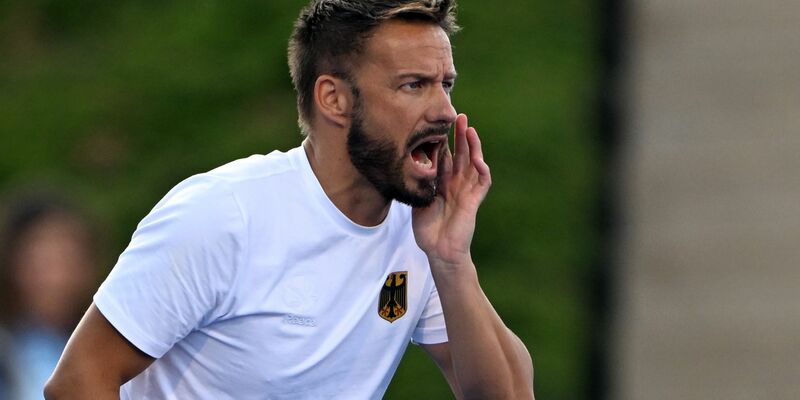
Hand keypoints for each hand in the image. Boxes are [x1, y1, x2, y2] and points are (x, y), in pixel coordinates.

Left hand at [412, 113, 490, 266]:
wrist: (439, 251)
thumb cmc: (428, 231)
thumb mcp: (418, 201)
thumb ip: (418, 184)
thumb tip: (407, 165)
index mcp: (442, 184)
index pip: (445, 157)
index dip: (443, 140)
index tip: (437, 123)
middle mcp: (456, 184)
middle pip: (461, 154)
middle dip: (460, 135)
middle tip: (458, 116)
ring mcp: (466, 191)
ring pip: (473, 163)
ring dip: (473, 145)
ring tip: (469, 128)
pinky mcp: (474, 200)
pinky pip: (482, 181)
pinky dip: (481, 169)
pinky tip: (477, 157)